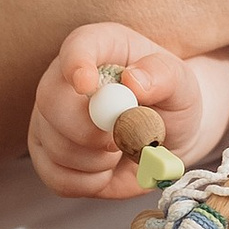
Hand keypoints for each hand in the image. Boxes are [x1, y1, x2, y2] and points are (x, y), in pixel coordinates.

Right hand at [29, 23, 228, 198]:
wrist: (168, 135)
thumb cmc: (172, 100)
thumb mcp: (181, 83)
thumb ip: (163, 76)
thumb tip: (133, 81)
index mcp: (98, 47)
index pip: (77, 46)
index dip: (76, 64)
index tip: (87, 84)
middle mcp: (63, 79)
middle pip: (51, 100)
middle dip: (86, 129)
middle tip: (119, 141)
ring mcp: (49, 119)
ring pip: (55, 145)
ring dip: (98, 160)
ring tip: (123, 150)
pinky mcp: (47, 156)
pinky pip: (58, 178)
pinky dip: (91, 182)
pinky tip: (108, 168)